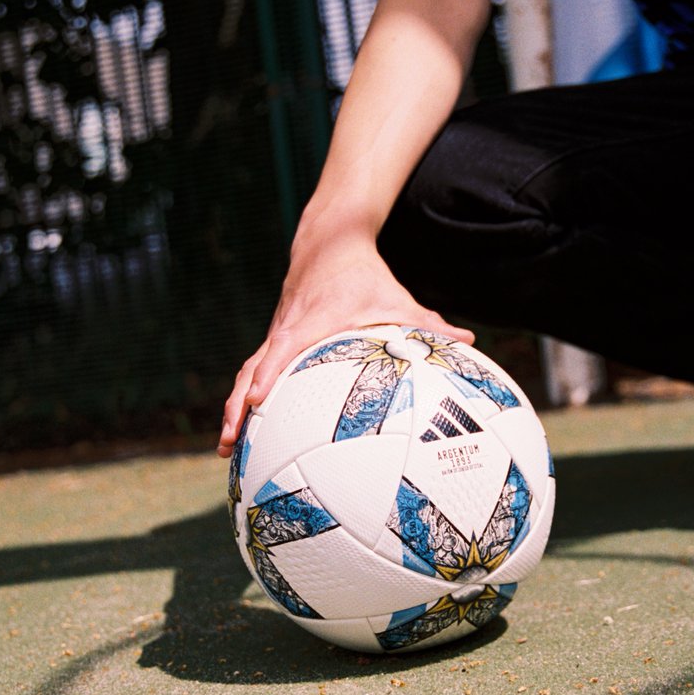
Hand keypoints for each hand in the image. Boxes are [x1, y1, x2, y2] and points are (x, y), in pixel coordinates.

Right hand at [216, 233, 473, 455]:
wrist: (328, 247)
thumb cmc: (363, 278)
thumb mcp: (397, 299)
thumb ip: (430, 324)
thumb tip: (468, 340)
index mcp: (312, 320)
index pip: (283, 347)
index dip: (268, 372)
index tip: (257, 400)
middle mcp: (286, 329)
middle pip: (252, 367)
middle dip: (238, 404)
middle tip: (228, 439)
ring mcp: (276, 336)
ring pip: (247, 373)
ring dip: (234, 407)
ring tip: (225, 447)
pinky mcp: (275, 342)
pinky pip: (255, 372)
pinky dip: (247, 399)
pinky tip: (246, 433)